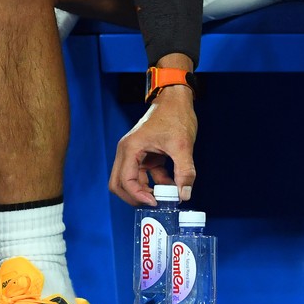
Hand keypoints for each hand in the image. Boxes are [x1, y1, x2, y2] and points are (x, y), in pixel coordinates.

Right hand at [109, 85, 196, 205]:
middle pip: (119, 184)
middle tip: (154, 203)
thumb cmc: (175, 115)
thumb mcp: (182, 145)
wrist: (176, 99)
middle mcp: (127, 151)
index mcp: (131, 148)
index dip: (138, 195)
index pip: (125, 180)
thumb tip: (185, 194)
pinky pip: (144, 175)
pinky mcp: (144, 155)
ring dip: (146, 191)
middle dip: (135, 197)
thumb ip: (184, 171)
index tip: (155, 202)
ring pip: (131, 181)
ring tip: (167, 195)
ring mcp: (134, 153)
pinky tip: (172, 185)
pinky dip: (155, 183)